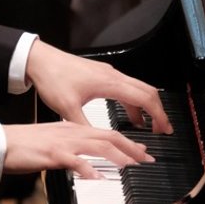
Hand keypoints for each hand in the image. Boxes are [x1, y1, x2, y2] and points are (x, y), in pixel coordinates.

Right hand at [2, 119, 155, 176]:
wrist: (1, 142)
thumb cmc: (24, 145)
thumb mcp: (52, 144)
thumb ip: (71, 150)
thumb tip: (86, 162)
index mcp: (71, 129)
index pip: (105, 132)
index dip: (126, 142)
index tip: (141, 150)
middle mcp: (70, 132)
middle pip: (107, 137)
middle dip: (130, 148)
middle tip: (147, 159)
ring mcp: (62, 142)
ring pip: (96, 145)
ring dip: (117, 156)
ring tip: (131, 166)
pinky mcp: (52, 153)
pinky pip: (74, 160)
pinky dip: (89, 168)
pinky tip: (98, 177)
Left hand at [24, 37, 171, 133]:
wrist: (39, 60)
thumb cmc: (52, 78)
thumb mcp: (67, 109)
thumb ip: (86, 128)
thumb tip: (98, 144)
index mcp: (109, 82)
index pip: (144, 98)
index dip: (158, 115)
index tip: (165, 129)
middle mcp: (112, 75)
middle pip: (146, 91)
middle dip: (158, 111)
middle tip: (162, 129)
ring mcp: (107, 73)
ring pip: (136, 88)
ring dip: (144, 107)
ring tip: (146, 126)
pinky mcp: (101, 74)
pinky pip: (125, 87)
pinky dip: (132, 102)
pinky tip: (128, 114)